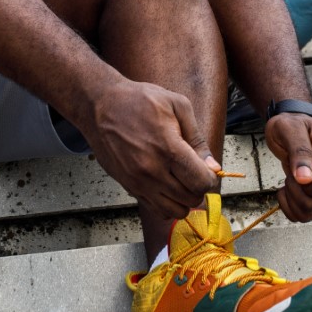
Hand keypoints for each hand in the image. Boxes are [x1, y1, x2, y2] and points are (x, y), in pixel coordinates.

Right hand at [85, 79, 220, 221]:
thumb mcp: (177, 105)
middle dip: (198, 188)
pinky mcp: (128, 186)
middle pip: (190, 199)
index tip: (207, 169)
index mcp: (168, 148)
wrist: (99, 105)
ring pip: (174, 211)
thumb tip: (212, 166)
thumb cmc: (138, 100)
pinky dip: (166, 203)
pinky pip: (155, 209)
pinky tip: (166, 184)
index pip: (201, 182)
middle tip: (194, 172)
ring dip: (184, 200)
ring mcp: (138, 182)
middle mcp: (152, 170)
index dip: (211, 177)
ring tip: (181, 181)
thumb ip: (197, 137)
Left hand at [264, 113, 311, 221]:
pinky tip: (288, 189)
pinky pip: (302, 215)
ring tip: (290, 179)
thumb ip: (299, 151)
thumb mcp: (290, 128)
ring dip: (292, 199)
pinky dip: (289, 206)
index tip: (297, 173)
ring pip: (310, 213)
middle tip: (290, 173)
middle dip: (296, 192)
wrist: (293, 128)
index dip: (311, 187)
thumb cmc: (293, 124)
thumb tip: (306, 178)